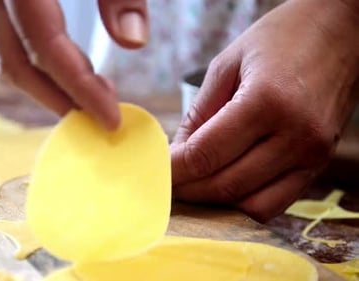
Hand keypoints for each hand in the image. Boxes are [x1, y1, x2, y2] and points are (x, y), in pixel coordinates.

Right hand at [0, 0, 148, 129]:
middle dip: (58, 100)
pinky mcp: (4, 2)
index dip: (79, 90)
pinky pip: (13, 43)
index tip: (111, 120)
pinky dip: (40, 67)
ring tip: (89, 100)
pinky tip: (73, 71)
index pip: (46, 50)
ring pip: (10, 57)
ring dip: (47, 88)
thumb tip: (133, 42)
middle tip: (98, 120)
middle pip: (17, 64)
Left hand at [171, 0, 358, 221]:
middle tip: (169, 183)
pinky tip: (227, 186)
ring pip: (251, 204)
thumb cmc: (281, 38)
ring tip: (195, 186)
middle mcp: (294, 134)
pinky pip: (277, 203)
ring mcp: (312, 154)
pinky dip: (245, 203)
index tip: (156, 171)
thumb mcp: (227, 63)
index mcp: (266, 102)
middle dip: (188, 190)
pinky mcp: (320, 163)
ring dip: (216, 203)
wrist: (341, 32)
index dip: (174, 170)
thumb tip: (178, 154)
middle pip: (226, 185)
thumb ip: (199, 113)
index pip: (205, 155)